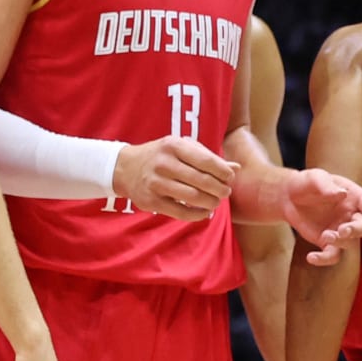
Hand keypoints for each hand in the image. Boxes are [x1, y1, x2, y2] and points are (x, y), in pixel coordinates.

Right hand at [113, 136, 235, 220]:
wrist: (125, 168)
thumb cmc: (161, 156)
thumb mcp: (181, 148)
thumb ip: (208, 157)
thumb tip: (236, 168)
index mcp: (174, 146)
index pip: (206, 161)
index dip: (223, 172)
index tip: (229, 178)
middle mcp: (164, 163)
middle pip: (202, 181)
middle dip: (219, 189)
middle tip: (225, 192)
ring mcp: (156, 183)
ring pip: (193, 198)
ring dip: (211, 202)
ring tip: (216, 201)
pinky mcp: (152, 202)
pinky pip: (181, 213)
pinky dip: (198, 214)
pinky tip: (204, 211)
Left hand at [280, 169, 361, 266]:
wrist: (290, 197)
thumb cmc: (307, 183)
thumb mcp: (314, 178)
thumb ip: (326, 185)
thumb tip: (342, 195)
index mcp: (355, 197)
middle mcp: (351, 215)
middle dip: (355, 231)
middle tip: (342, 231)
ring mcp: (340, 230)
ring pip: (349, 243)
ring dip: (340, 242)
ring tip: (325, 236)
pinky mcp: (328, 243)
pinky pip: (332, 255)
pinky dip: (324, 259)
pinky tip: (311, 257)